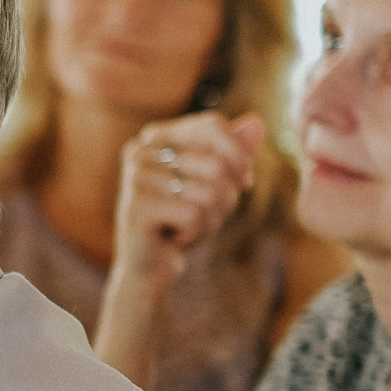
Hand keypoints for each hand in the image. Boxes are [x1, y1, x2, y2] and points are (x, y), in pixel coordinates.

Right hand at [110, 112, 264, 283]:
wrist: (148, 268)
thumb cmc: (181, 221)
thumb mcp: (215, 185)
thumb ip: (234, 153)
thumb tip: (256, 122)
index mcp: (155, 136)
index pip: (212, 125)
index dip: (239, 155)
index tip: (243, 183)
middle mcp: (140, 150)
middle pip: (216, 165)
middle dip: (224, 200)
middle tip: (202, 216)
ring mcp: (135, 177)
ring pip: (209, 192)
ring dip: (210, 220)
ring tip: (186, 228)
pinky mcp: (136, 207)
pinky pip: (193, 215)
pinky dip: (195, 234)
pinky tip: (174, 239)